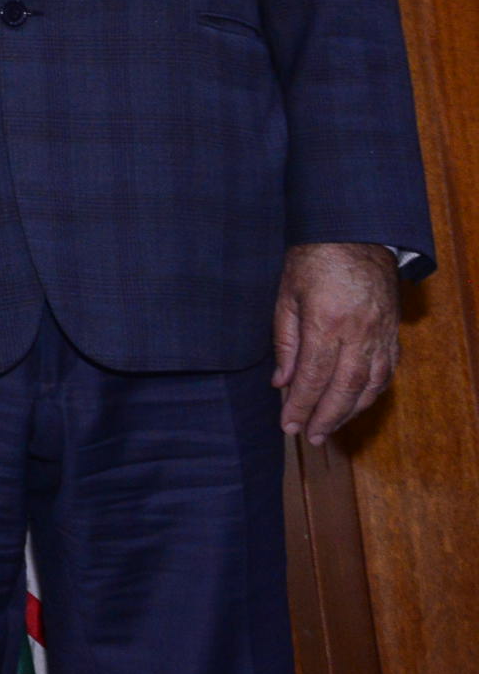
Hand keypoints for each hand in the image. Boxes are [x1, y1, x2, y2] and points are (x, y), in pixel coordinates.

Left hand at [274, 242, 400, 447]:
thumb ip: (284, 341)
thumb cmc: (312, 261)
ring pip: (368, 386)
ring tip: (328, 428)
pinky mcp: (393, 334)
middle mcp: (358, 333)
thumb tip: (281, 383)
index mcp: (326, 321)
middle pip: (343, 388)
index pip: (312, 376)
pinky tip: (355, 405)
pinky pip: (385, 373)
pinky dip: (370, 395)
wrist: (356, 236)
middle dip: (325, 417)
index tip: (288, 425)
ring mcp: (380, 335)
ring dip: (349, 412)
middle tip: (309, 437)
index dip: (300, 405)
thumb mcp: (286, 295)